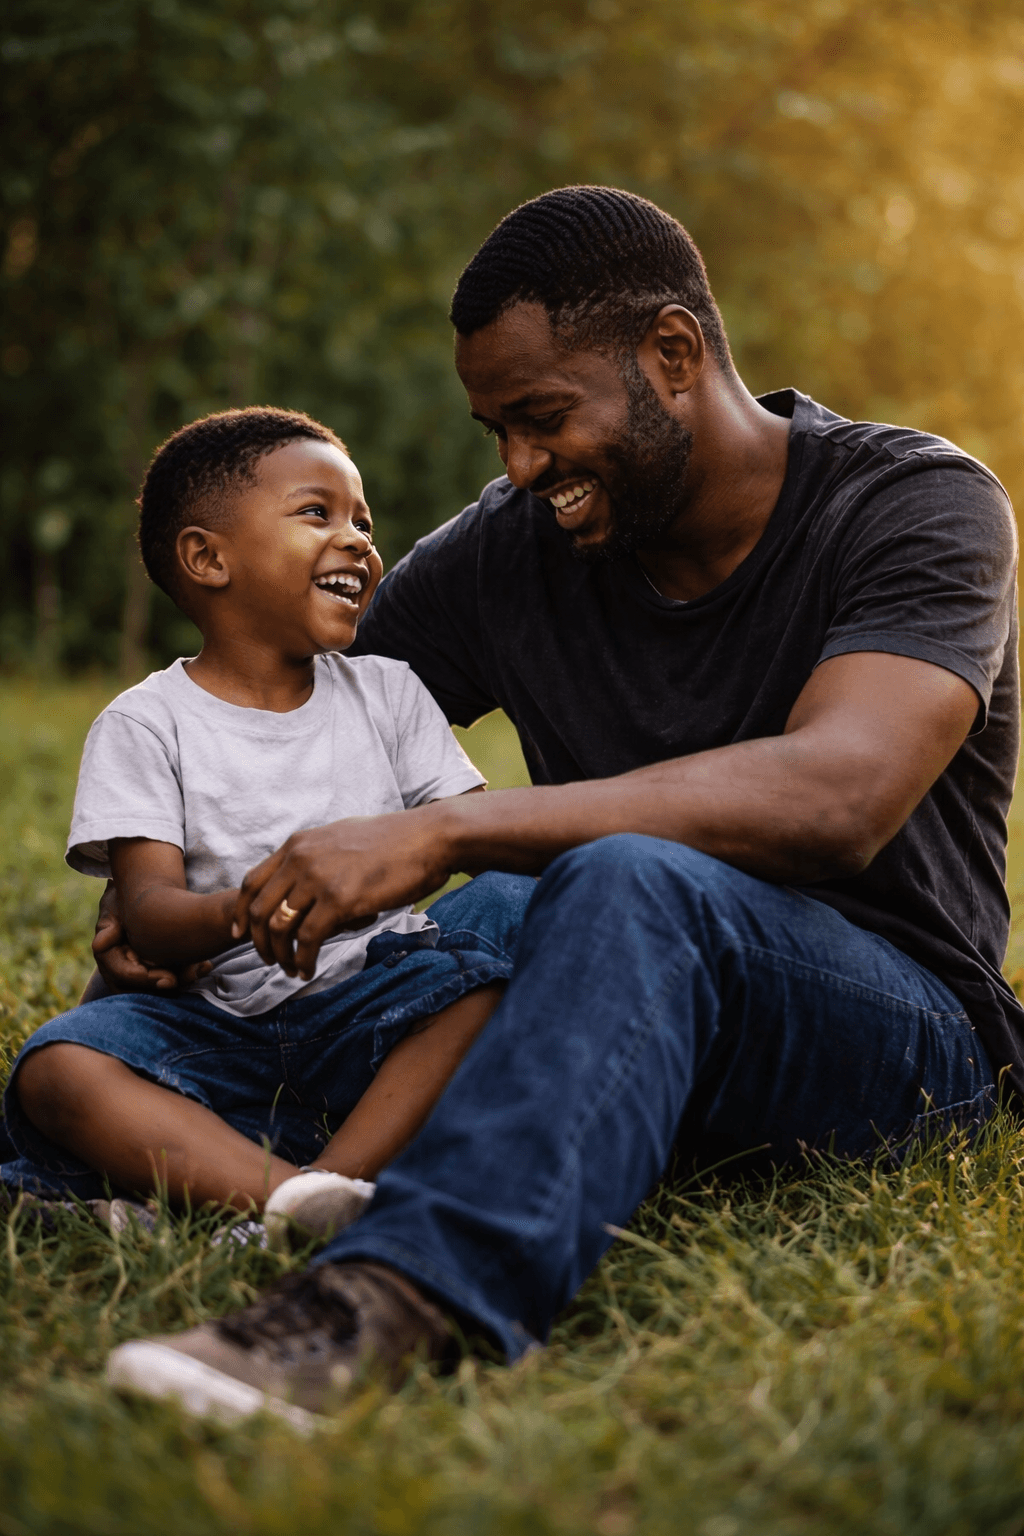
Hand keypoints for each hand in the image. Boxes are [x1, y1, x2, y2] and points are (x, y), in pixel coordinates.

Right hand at [91, 880, 210, 993]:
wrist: (140, 899)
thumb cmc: (123, 903)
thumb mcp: (114, 909)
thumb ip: (108, 927)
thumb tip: (98, 944)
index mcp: (110, 959)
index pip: (124, 978)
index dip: (146, 980)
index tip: (169, 979)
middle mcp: (124, 971)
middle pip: (145, 990)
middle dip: (169, 986)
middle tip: (191, 976)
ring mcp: (142, 972)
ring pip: (161, 987)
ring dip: (183, 980)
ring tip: (202, 968)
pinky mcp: (159, 970)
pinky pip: (174, 979)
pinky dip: (190, 973)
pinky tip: (206, 965)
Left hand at [234, 807, 452, 980]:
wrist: (427, 837)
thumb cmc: (393, 840)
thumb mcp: (341, 837)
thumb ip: (315, 855)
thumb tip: (305, 876)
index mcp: (298, 844)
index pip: (251, 882)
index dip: (242, 912)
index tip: (242, 934)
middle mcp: (301, 859)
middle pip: (259, 909)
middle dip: (258, 942)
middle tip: (269, 960)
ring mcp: (319, 879)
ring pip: (279, 927)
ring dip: (281, 956)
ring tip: (292, 970)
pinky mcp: (341, 900)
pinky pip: (309, 939)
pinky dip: (304, 960)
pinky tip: (309, 969)